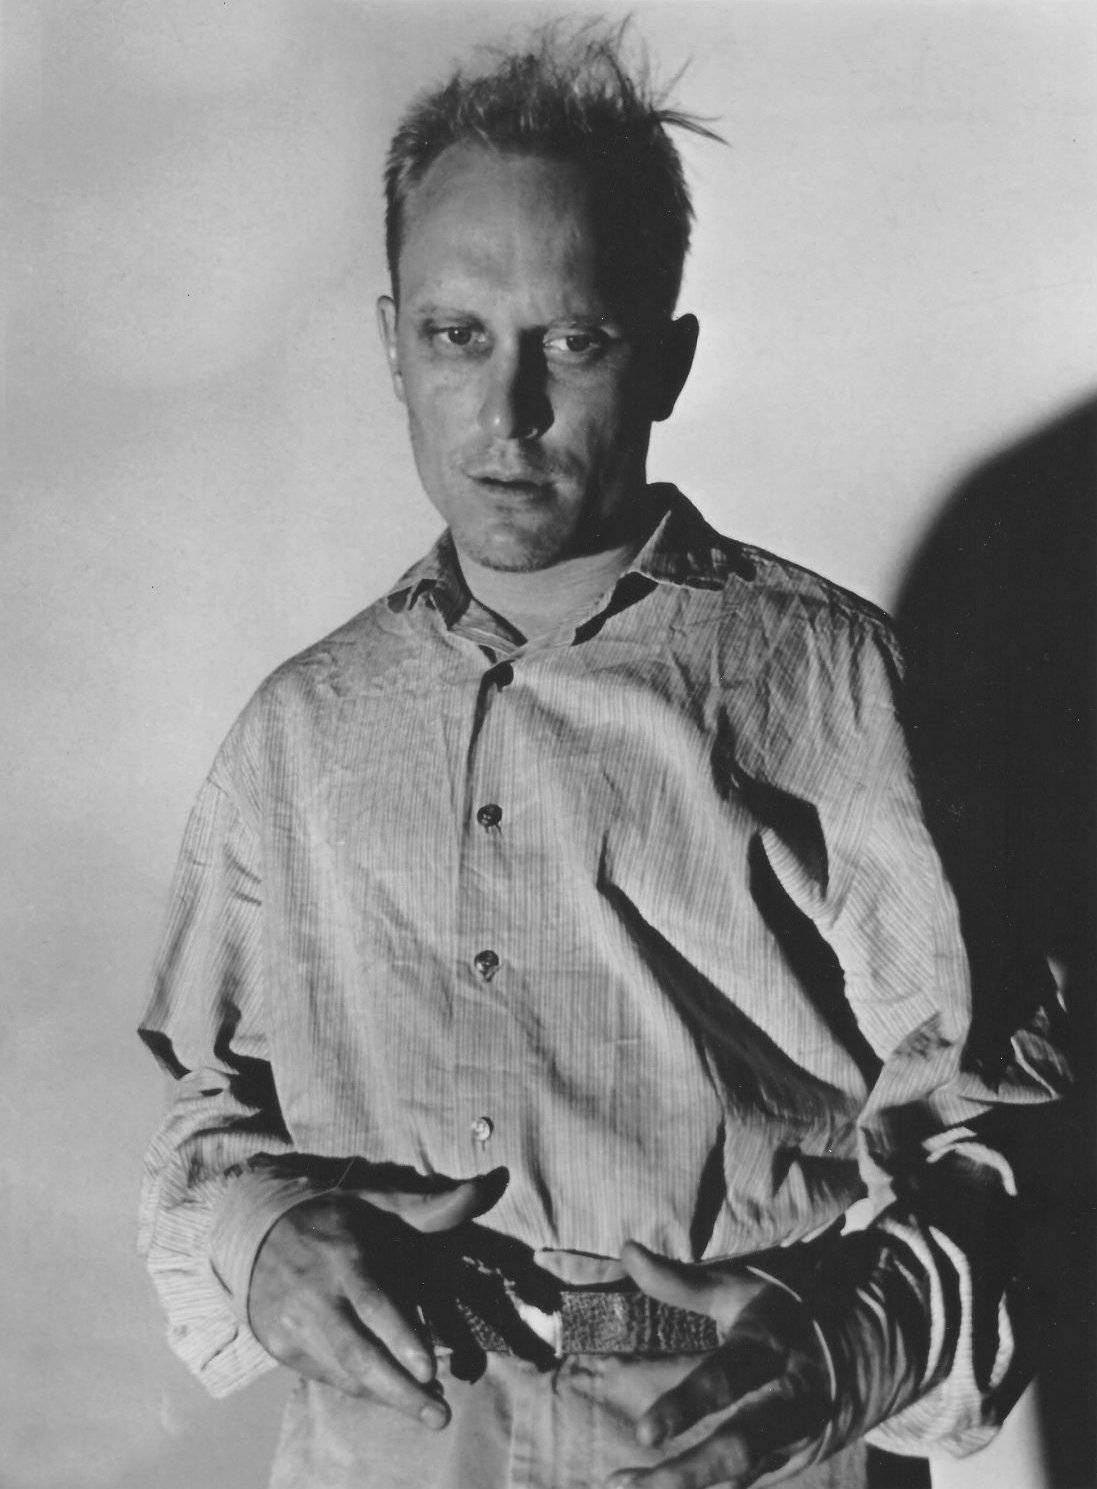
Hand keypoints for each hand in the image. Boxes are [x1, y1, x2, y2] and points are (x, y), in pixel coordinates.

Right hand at [249, 1173, 503, 1427]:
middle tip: (440, 1415)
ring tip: (429, 1409)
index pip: (374, 1303)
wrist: (255, 1233)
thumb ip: (432, 1205)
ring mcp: (293, 1325)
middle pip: (358, 1353)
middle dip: (400, 1390)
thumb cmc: (334, 1218)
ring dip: (387, 1395)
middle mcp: (316, 1295)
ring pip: (343, 1372)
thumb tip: (487, 1187)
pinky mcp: (280, 1346)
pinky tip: (391, 1393)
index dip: (402, 1337)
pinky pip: (327, 1374)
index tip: (431, 1369)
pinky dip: (361, 1389)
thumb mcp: (379, 1203)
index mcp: (344, 1256)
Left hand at [605, 1241, 831, 1488]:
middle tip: (633, 1487)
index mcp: (771, 1347)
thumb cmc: (777, 1314)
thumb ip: (680, 1281)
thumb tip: (627, 1250)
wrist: (856, 1353)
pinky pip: (739, 1482)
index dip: (687, 1406)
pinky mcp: (788, 1461)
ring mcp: (792, 1438)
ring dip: (682, 1486)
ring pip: (738, 1473)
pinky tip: (646, 1488)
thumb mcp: (736, 1289)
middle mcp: (788, 1399)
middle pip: (741, 1446)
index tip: (644, 1432)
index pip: (728, 1379)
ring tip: (622, 1486)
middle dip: (689, 1472)